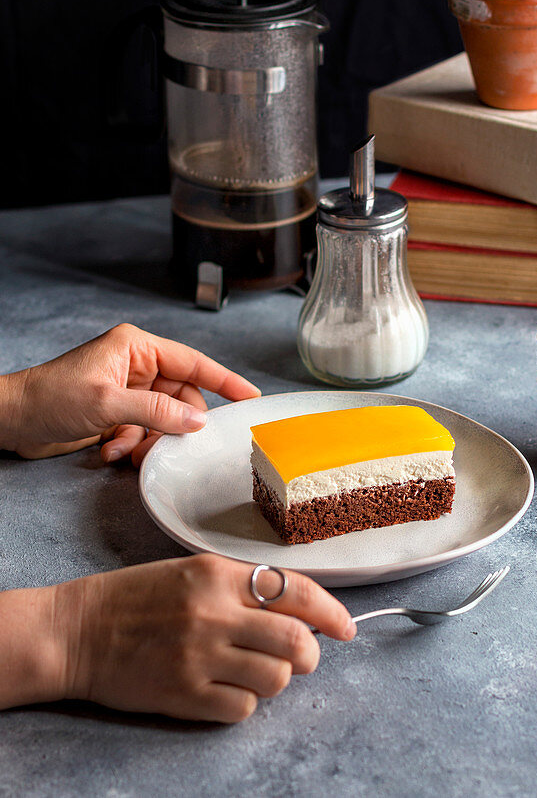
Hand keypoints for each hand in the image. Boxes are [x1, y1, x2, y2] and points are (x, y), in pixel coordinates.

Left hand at [0, 323, 259, 464]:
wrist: (12, 419)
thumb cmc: (50, 396)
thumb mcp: (108, 404)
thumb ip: (157, 411)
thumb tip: (196, 420)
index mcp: (138, 347)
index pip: (194, 362)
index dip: (225, 380)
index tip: (251, 397)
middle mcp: (137, 365)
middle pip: (181, 396)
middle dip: (174, 425)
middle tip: (173, 445)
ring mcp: (128, 389)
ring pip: (163, 419)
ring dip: (149, 439)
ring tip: (126, 449)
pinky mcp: (117, 412)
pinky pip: (143, 431)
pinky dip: (132, 444)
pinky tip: (110, 450)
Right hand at [43, 556, 354, 720]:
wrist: (78, 630)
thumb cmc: (137, 598)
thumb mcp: (192, 572)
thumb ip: (242, 587)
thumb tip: (298, 611)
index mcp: (217, 574)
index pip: (294, 590)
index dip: (330, 611)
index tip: (345, 626)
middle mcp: (213, 612)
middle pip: (295, 640)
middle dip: (310, 654)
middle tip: (302, 657)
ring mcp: (199, 655)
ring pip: (275, 679)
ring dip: (276, 680)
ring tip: (255, 672)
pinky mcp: (184, 693)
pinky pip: (242, 709)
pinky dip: (244, 704)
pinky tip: (225, 691)